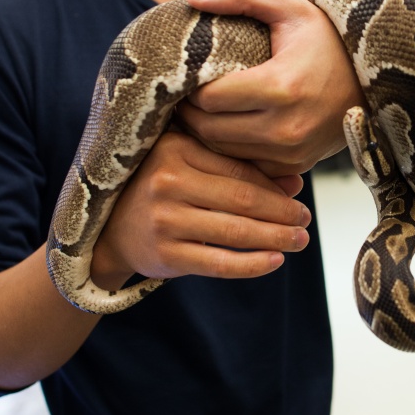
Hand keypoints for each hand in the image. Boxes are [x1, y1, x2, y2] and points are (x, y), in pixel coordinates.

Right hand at [89, 131, 310, 287]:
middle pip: (242, 201)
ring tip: (299, 240)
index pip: (239, 170)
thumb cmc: (160, 190)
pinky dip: (252, 265)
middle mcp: (166, 182)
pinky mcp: (165, 254)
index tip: (299, 196)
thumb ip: (237, 169)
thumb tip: (295, 183)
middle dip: (282, 213)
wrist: (109, 231)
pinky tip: (275, 262)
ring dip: (275, 238)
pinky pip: (219, 263)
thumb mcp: (189, 166)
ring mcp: (164, 220)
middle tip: (306, 220)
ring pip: (235, 232)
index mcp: (175, 149)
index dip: (274, 186)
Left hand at [181, 0, 364, 177]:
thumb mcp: (290, 7)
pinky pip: (246, 165)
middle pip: (209, 129)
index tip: (193, 73)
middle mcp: (287, 128)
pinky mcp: (297, 166)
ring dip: (208, 132)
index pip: (208, 98)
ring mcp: (293, 152)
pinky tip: (233, 126)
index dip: (192, 85)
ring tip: (207, 109)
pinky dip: (233, 150)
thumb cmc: (328, 37)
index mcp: (281, 86)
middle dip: (193, 112)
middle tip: (191, 92)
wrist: (373, 76)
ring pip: (223, 152)